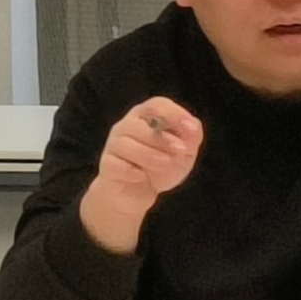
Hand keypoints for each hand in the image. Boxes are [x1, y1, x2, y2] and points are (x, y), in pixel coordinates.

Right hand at [80, 97, 203, 252]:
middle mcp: (127, 126)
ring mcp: (114, 144)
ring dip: (149, 155)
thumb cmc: (160, 167)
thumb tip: (193, 126)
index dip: (174, 114)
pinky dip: (131, 171)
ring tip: (165, 164)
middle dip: (162, 137)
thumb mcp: (184, 153)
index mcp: (147, 117)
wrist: (137, 194)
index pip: (157, 104)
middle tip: (180, 151)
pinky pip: (116, 164)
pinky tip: (141, 177)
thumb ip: (192, 137)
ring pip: (126, 143)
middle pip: (139, 123)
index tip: (190, 129)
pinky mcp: (107, 165)